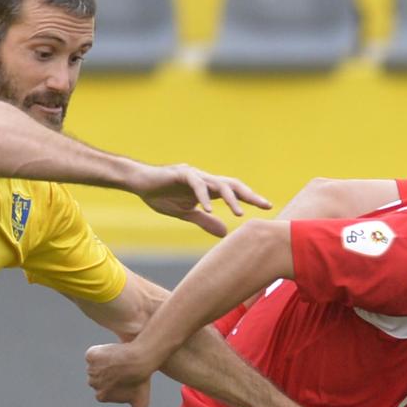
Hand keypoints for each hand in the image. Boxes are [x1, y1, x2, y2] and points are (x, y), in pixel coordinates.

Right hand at [86, 341, 156, 406]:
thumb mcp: (141, 402)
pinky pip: (94, 354)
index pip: (106, 388)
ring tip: (120, 360)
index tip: (126, 377)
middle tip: (124, 367)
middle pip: (99, 377)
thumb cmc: (140, 381)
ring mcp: (91, 369)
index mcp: (101, 396)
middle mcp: (93, 383)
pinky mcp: (91, 356)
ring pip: (97, 365)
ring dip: (106, 362)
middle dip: (109, 373)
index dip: (117, 382)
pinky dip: (101, 352)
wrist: (138, 359)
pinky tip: (114, 352)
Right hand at [124, 163, 272, 238]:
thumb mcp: (185, 213)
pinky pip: (196, 184)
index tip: (268, 207)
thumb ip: (205, 221)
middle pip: (233, 185)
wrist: (139, 182)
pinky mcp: (181, 173)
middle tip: (266, 206)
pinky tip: (208, 209)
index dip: (250, 198)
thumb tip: (225, 233)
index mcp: (208, 188)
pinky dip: (203, 197)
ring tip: (239, 213)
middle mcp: (205, 179)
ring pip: (219, 184)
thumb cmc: (160, 195)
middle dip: (250, 195)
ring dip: (231, 198)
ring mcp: (194, 175)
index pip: (234, 192)